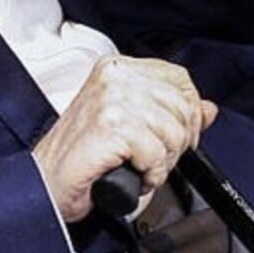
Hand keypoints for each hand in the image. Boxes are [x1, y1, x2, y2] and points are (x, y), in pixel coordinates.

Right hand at [32, 55, 216, 221]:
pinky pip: (156, 154)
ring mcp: (111, 100)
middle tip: (154, 158)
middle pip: (181, 105)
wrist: (45, 184)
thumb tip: (208, 109)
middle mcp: (114, 77)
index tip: (179, 134)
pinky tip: (132, 176)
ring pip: (173, 131)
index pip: (178, 77)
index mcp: (117, 68)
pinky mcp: (110, 126)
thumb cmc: (81, 158)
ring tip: (139, 168)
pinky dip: (150, 175)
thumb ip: (170, 113)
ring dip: (162, 162)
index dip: (187, 111)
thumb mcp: (131, 125)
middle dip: (177, 142)